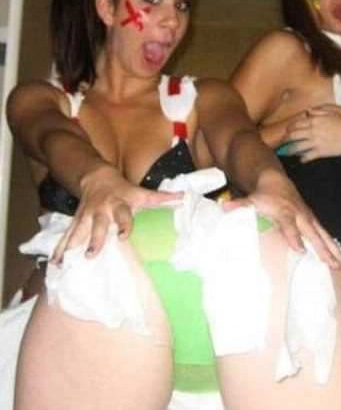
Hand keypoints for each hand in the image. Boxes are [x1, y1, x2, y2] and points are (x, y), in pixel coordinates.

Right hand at [51, 165, 181, 261]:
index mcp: (120, 204)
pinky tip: (55, 263)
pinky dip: (60, 249)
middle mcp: (102, 210)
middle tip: (92, 254)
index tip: (123, 236)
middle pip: (98, 225)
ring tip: (66, 262)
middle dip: (95, 239)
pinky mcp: (76, 221)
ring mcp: (87, 216)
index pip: (124, 214)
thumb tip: (185, 198)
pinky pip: (66, 236)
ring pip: (78, 231)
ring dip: (72, 246)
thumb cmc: (125, 190)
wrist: (97, 178)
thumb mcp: (142, 192)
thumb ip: (162, 198)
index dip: (125, 224)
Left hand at [223, 170, 340, 270]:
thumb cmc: (262, 195)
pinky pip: (328, 239)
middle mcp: (301, 216)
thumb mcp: (250, 199)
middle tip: (335, 265)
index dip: (294, 237)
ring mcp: (310, 220)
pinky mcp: (315, 224)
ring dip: (338, 253)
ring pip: (327, 238)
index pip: (290, 226)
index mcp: (286, 212)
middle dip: (325, 250)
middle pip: (315, 234)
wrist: (275, 181)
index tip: (300, 251)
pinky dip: (339, 251)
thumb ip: (239, 205)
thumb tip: (223, 207)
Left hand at [285, 105, 340, 161]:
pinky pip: (307, 156)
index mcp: (314, 120)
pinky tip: (302, 159)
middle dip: (286, 139)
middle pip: (293, 136)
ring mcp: (315, 142)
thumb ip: (318, 112)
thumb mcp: (332, 113)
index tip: (287, 131)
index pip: (295, 124)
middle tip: (283, 142)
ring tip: (289, 152)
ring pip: (297, 147)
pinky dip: (303, 159)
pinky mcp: (320, 152)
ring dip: (291, 150)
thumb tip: (308, 111)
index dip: (289, 128)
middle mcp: (312, 131)